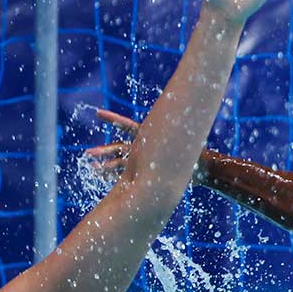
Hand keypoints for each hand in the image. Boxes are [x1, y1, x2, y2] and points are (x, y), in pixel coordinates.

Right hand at [85, 109, 212, 182]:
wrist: (204, 169)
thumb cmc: (197, 156)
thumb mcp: (188, 147)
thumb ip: (180, 140)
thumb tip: (182, 128)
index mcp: (152, 138)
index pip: (129, 127)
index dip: (114, 120)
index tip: (98, 114)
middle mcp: (146, 148)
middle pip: (120, 148)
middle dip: (104, 151)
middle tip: (88, 153)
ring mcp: (145, 159)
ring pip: (121, 162)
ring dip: (107, 165)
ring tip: (92, 168)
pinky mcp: (147, 170)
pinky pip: (128, 173)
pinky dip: (116, 175)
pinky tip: (103, 177)